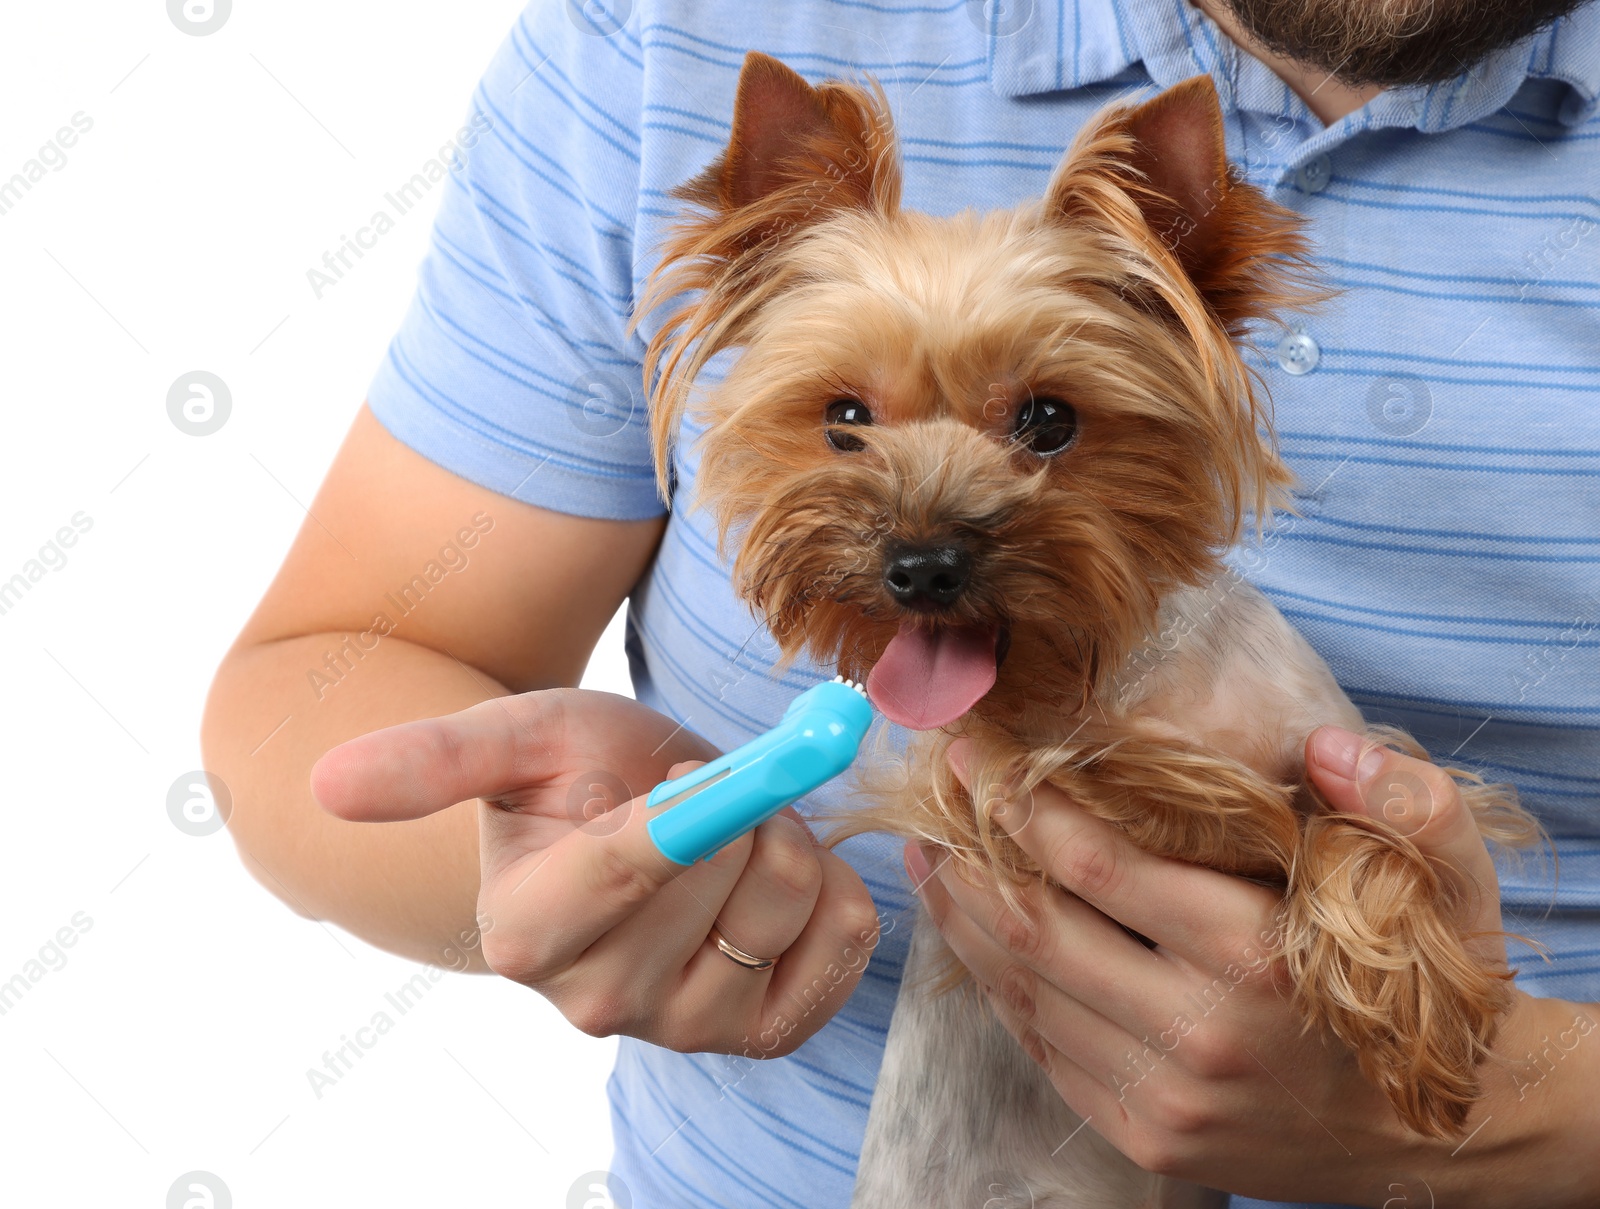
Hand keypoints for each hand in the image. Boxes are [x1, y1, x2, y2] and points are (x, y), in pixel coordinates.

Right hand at [312, 688, 879, 1057]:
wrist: (630, 824)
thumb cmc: (572, 776)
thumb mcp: (514, 740)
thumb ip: (430, 760)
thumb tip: (326, 786)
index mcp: (525, 934)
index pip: (635, 861)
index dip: (683, 799)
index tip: (682, 765)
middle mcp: (599, 1004)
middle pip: (729, 876)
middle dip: (734, 806)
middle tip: (690, 800)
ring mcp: (686, 1030)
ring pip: (795, 901)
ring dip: (782, 837)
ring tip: (724, 835)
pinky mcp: (764, 1032)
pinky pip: (848, 939)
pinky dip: (832, 886)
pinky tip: (769, 877)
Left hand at [906, 727, 1594, 1206]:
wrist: (1447, 1136)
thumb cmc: (1432, 988)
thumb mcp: (1450, 883)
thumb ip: (1406, 803)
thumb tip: (1326, 746)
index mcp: (1255, 955)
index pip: (1099, 864)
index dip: (1023, 802)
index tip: (977, 752)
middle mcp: (1198, 1032)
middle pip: (1037, 931)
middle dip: (969, 851)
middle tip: (932, 792)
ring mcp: (1166, 1097)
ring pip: (1026, 994)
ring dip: (964, 918)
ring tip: (931, 854)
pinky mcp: (1148, 1136)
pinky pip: (1045, 1049)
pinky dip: (1000, 986)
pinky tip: (976, 935)